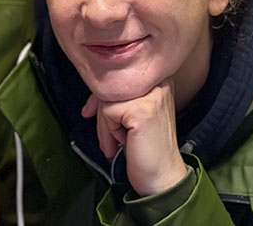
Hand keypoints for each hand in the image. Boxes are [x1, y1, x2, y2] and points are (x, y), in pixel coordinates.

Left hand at [81, 79, 187, 195]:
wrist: (163, 177)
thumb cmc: (147, 149)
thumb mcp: (132, 115)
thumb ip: (118, 97)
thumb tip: (92, 91)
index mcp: (159, 80)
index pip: (118, 75)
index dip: (101, 94)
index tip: (90, 111)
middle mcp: (159, 82)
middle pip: (110, 86)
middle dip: (101, 113)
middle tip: (108, 138)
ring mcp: (152, 95)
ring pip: (106, 99)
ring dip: (105, 126)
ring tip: (119, 142)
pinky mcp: (142, 110)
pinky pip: (108, 112)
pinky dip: (109, 132)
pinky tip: (123, 143)